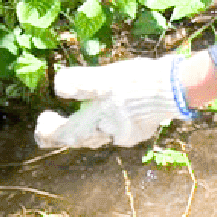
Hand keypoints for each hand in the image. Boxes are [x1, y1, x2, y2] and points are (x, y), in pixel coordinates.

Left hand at [32, 54, 189, 149]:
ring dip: (87, 130)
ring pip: (100, 136)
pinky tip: (115, 115)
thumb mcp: (105, 78)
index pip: (64, 134)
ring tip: (82, 119)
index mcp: (96, 120)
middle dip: (65, 133)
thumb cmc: (137, 82)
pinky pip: (119, 131)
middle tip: (51, 124)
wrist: (175, 88)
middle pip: (81, 138)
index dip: (49, 132)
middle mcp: (109, 132)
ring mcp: (127, 133)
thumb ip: (80, 83)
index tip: (41, 121)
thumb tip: (58, 86)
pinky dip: (111, 125)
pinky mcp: (142, 129)